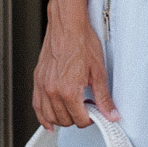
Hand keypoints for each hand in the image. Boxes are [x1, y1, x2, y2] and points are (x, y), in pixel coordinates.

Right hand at [32, 9, 118, 127]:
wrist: (68, 25)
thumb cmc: (82, 42)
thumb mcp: (98, 72)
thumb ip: (104, 98)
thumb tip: (111, 114)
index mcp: (69, 91)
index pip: (79, 120)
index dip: (90, 119)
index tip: (94, 114)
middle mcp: (53, 90)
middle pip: (64, 120)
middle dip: (77, 118)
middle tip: (86, 108)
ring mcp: (43, 86)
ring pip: (49, 117)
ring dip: (61, 119)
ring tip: (72, 111)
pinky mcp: (37, 80)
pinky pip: (36, 106)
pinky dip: (42, 116)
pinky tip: (49, 121)